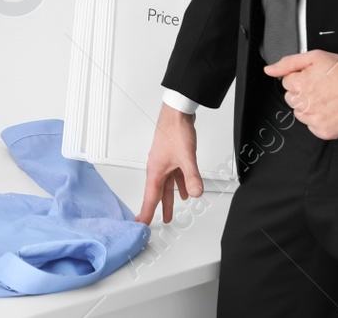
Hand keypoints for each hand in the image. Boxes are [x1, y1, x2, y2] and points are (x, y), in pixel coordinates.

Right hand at [137, 103, 203, 223]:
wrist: (177, 112)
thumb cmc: (174, 130)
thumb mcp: (186, 157)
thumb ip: (192, 177)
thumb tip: (196, 194)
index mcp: (155, 171)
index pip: (149, 198)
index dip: (146, 213)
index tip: (141, 225)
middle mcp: (157, 168)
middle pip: (156, 194)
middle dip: (156, 210)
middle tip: (151, 223)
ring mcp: (164, 163)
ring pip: (165, 186)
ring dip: (168, 199)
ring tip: (171, 213)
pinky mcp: (171, 158)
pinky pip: (173, 177)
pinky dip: (179, 186)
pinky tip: (186, 191)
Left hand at [263, 50, 337, 139]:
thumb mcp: (315, 57)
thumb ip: (288, 63)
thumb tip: (269, 70)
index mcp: (301, 84)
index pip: (286, 83)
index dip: (299, 78)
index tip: (313, 77)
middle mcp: (307, 104)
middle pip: (291, 99)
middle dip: (301, 92)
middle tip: (319, 87)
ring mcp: (316, 120)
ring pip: (299, 114)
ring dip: (308, 107)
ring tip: (325, 98)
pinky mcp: (325, 131)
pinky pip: (311, 127)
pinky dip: (318, 120)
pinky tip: (329, 110)